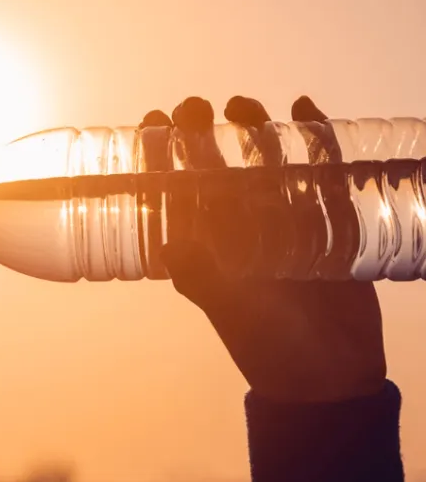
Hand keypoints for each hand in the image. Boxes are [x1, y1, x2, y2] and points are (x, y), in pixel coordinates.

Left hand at [144, 95, 385, 403]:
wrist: (329, 375)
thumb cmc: (266, 343)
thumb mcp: (228, 306)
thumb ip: (201, 275)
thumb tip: (171, 245)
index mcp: (205, 240)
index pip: (175, 185)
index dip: (159, 152)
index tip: (151, 120)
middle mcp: (239, 223)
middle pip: (216, 162)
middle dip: (201, 130)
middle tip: (193, 106)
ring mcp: (283, 217)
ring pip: (263, 158)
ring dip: (253, 126)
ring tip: (241, 105)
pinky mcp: (328, 218)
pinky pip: (320, 169)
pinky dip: (315, 137)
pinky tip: (304, 109)